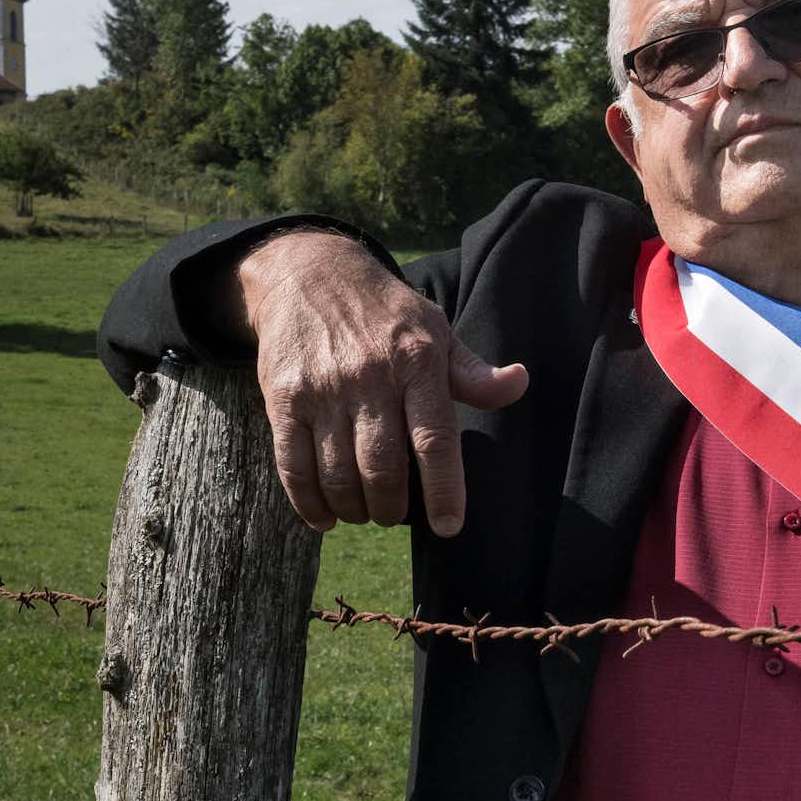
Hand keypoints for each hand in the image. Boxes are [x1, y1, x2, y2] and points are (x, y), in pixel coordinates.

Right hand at [237, 231, 527, 535]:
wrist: (309, 274)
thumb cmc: (384, 313)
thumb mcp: (435, 329)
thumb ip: (473, 371)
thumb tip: (518, 383)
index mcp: (416, 361)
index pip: (434, 439)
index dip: (443, 490)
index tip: (448, 526)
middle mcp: (369, 377)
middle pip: (382, 469)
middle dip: (391, 508)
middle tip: (395, 514)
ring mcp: (322, 390)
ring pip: (338, 476)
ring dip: (354, 509)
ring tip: (364, 511)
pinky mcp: (283, 398)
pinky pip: (293, 466)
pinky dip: (310, 503)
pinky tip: (326, 516)